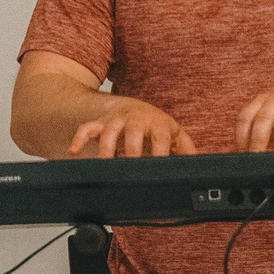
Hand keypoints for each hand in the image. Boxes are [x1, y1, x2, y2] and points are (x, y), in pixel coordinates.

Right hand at [68, 97, 197, 157]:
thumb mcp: (172, 132)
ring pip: (108, 132)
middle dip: (131, 148)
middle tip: (130, 165)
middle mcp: (135, 120)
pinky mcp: (99, 124)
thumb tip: (200, 164)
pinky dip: (79, 139)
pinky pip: (86, 129)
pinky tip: (73, 151)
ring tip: (105, 163)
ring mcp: (115, 121)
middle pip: (133, 132)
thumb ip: (185, 148)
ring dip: (105, 148)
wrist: (132, 107)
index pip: (160, 137)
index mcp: (156, 123)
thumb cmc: (153, 124)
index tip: (158, 166)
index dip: (160, 151)